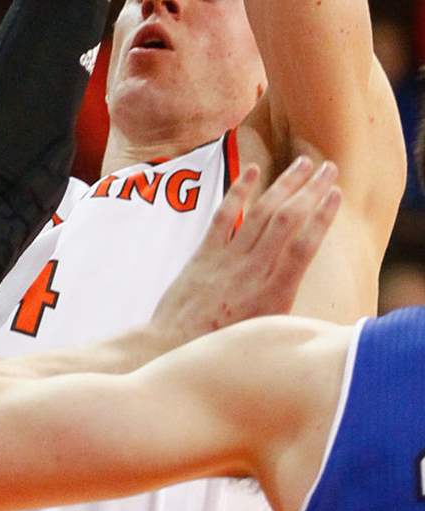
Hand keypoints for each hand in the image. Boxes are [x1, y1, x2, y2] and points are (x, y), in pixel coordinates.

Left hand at [150, 158, 341, 347]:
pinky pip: (224, 216)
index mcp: (275, 294)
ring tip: (303, 162)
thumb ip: (286, 305)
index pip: (307, 246)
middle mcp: (253, 272)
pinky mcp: (204, 255)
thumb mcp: (266, 332)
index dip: (323, 216)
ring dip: (284, 184)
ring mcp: (227, 260)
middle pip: (288, 220)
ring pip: (261, 213)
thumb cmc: (224, 346)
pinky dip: (240, 191)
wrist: (172, 347)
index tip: (337, 194)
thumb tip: (307, 287)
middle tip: (328, 167)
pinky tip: (253, 170)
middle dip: (311, 190)